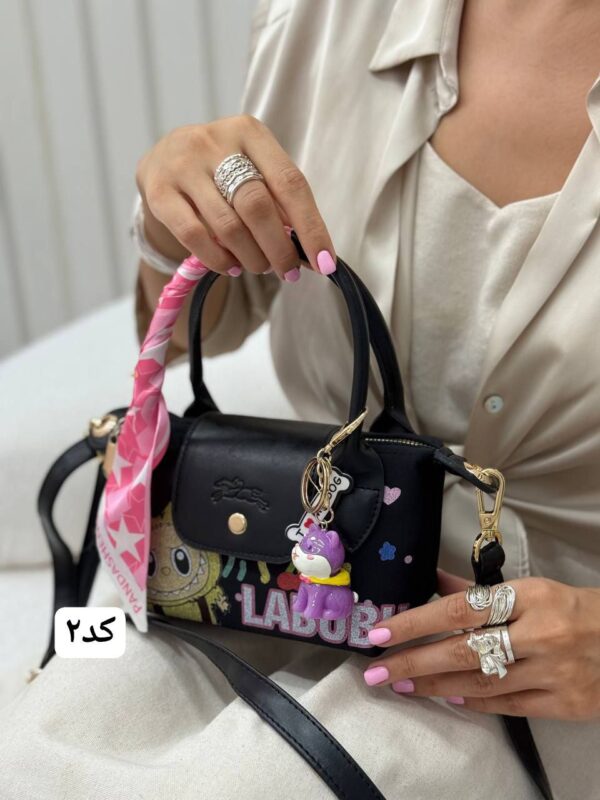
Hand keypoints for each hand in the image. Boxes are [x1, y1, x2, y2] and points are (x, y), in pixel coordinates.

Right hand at [136, 115, 336, 280]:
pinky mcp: (157, 190)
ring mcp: (182, 164)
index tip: (325, 263)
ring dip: (251, 258)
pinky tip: (231, 267)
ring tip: (259, 268)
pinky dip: (219, 259)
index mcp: (249, 132)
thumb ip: (279, 202)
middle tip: (287, 271)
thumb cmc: (221, 172)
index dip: (311, 227)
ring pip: (228, 226)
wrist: (162, 159)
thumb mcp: (252, 170)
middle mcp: (214, 141)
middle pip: (258, 206)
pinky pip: (194, 236)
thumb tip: (312, 252)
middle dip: (279, 248)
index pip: (290, 183)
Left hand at [364, 569, 599, 719]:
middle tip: (377, 670)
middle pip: (464, 650)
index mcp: (530, 596)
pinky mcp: (565, 703)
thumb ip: (479, 591)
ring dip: (434, 685)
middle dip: (414, 661)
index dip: (416, 621)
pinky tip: (446, 696)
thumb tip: (432, 582)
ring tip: (401, 685)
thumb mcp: (530, 589)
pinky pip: (507, 706)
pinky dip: (473, 702)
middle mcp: (540, 634)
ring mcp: (554, 672)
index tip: (381, 632)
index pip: (460, 608)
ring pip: (480, 683)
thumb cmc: (570, 609)